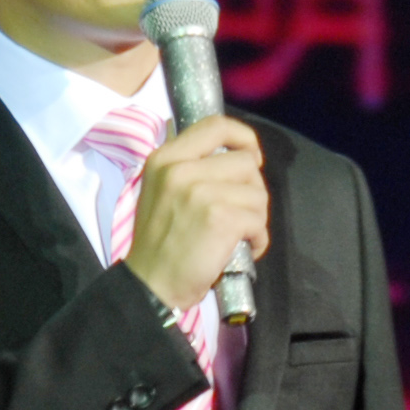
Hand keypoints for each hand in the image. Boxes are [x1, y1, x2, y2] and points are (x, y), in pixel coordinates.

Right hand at [124, 114, 268, 312]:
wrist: (150, 284)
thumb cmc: (159, 242)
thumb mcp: (161, 190)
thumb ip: (191, 169)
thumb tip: (237, 157)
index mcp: (165, 158)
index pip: (215, 125)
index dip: (244, 137)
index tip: (253, 156)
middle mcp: (181, 169)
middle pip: (246, 163)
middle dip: (252, 190)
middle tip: (241, 214)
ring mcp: (201, 193)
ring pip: (257, 193)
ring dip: (256, 217)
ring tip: (239, 235)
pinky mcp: (221, 218)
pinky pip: (259, 221)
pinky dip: (258, 239)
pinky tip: (244, 249)